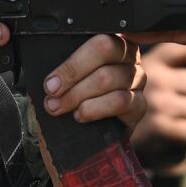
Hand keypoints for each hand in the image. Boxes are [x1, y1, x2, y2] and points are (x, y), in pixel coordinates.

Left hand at [35, 31, 185, 186]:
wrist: (74, 148)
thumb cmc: (66, 110)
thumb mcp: (57, 86)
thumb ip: (57, 70)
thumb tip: (45, 63)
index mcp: (106, 44)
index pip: (98, 38)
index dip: (73, 61)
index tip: (51, 82)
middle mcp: (127, 57)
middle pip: (106, 52)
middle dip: (72, 76)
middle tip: (51, 96)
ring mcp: (137, 80)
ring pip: (110, 77)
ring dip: (79, 95)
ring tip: (60, 108)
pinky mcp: (140, 105)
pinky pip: (122, 101)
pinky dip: (96, 109)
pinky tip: (81, 116)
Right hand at [128, 34, 185, 173]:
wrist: (103, 147)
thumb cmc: (123, 117)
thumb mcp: (137, 84)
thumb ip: (170, 65)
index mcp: (149, 64)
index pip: (181, 50)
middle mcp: (154, 79)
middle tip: (180, 112)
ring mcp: (158, 102)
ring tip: (175, 128)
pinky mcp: (160, 126)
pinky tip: (177, 141)